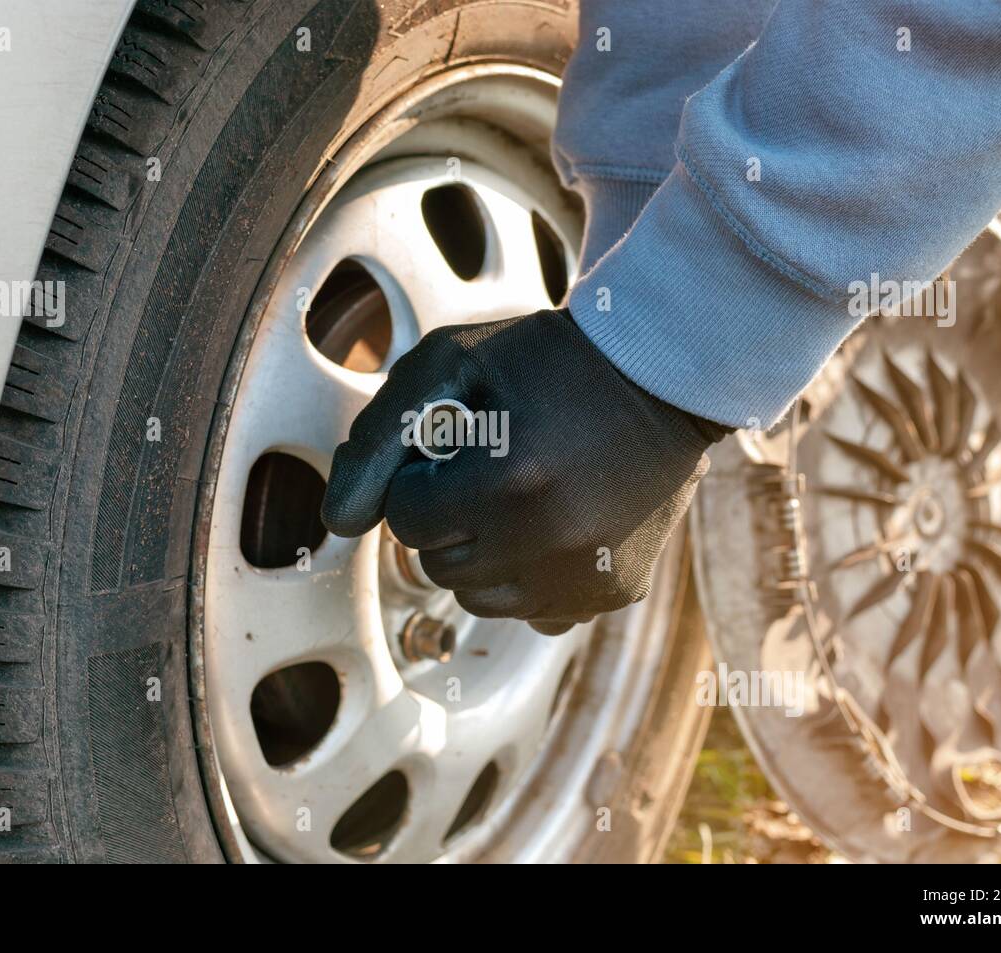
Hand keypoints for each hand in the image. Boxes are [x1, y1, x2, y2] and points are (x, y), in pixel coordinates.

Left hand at [321, 309, 727, 633]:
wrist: (659, 374)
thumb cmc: (544, 361)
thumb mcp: (447, 366)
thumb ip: (378, 441)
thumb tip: (340, 523)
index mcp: (506, 482)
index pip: (406, 521)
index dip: (419, 482)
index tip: (455, 450)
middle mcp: (550, 542)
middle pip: (438, 566)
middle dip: (445, 521)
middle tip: (487, 468)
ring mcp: (586, 576)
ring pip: (481, 600)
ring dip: (481, 555)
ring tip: (517, 497)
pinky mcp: (613, 592)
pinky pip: (536, 614)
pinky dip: (530, 578)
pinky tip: (553, 525)